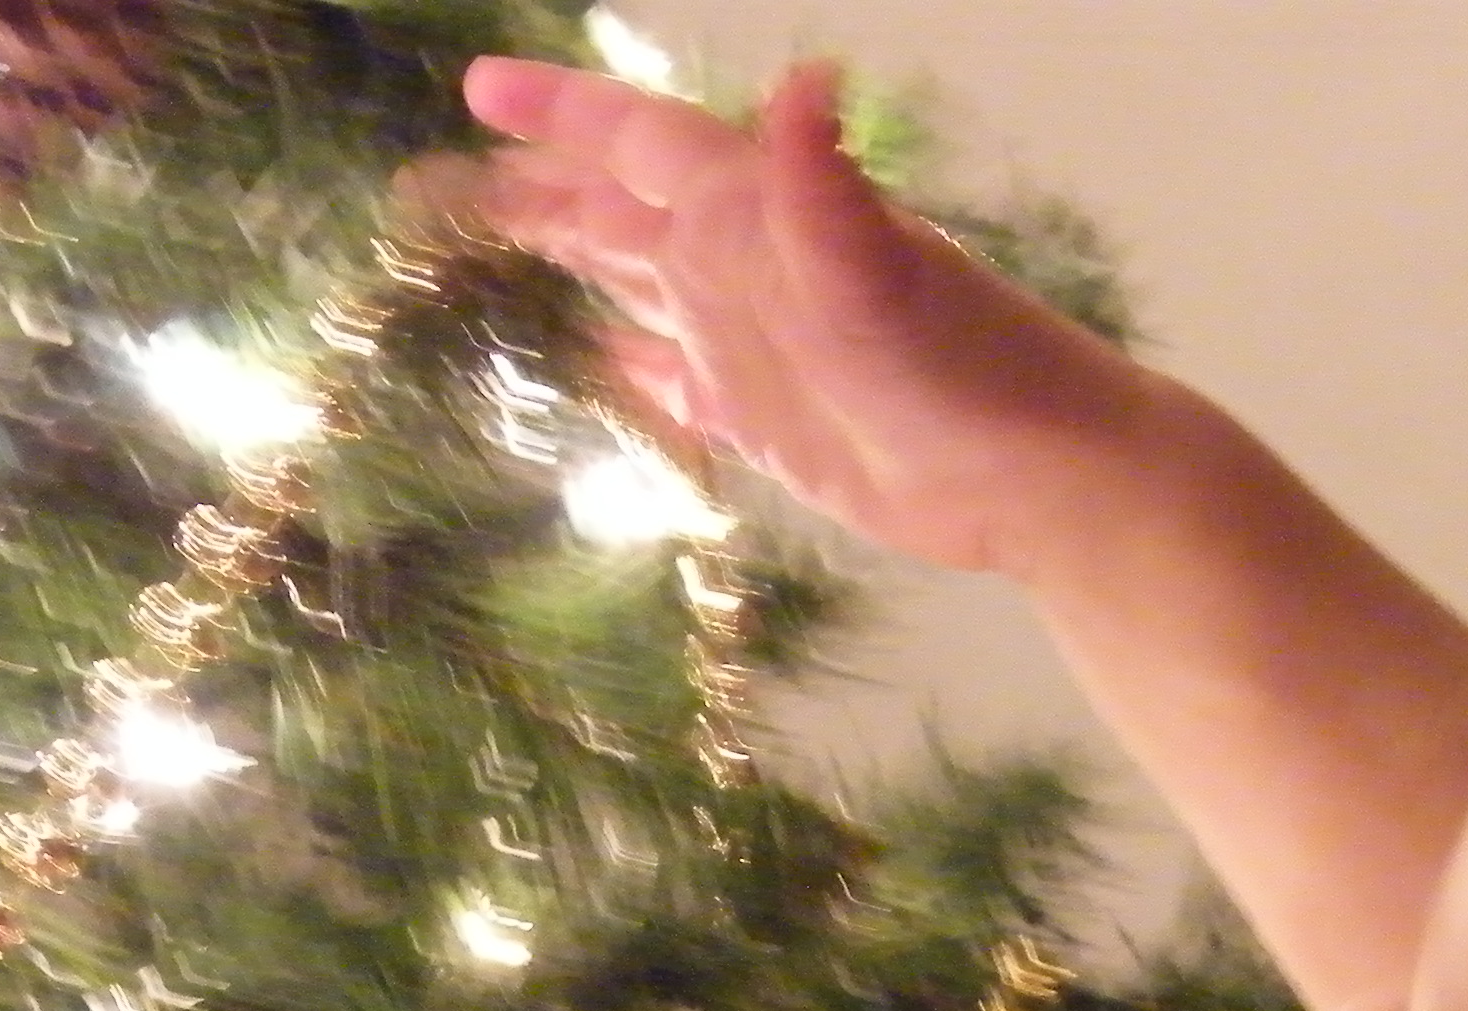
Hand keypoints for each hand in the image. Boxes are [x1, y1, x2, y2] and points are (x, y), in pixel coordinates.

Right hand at [458, 54, 1170, 580]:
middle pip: (615, 210)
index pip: (638, 143)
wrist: (1033, 475)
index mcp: (754, 215)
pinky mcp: (768, 422)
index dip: (562, 114)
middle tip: (434, 185)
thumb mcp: (879, 273)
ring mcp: (752, 344)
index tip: (478, 89)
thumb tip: (804, 78)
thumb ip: (822, 183)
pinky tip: (599, 361)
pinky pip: (678, 384)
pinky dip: (633, 367)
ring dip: (570, 260)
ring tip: (492, 242)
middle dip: (532, 189)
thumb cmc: (959, 369)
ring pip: (637, 286)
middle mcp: (744, 265)